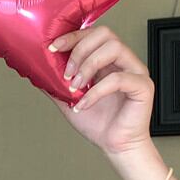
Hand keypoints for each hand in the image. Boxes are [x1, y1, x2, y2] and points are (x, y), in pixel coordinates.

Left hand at [47, 25, 155, 155]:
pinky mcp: (143, 87)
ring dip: (88, 66)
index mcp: (107, 60)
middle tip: (67, 73)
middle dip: (79, 49)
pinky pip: (119, 79)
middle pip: (105, 33)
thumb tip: (36, 71)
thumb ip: (55, 83)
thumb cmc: (98, 123)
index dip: (72, 36)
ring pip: (114, 48)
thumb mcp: (67, 99)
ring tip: (76, 87)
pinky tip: (84, 104)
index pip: (93, 33)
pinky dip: (96, 92)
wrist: (114, 145)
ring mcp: (135, 72)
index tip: (53, 48)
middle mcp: (123, 61)